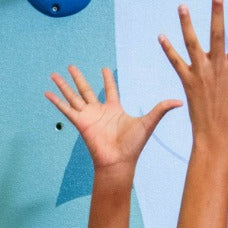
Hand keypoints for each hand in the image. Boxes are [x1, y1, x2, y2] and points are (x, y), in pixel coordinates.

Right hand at [46, 65, 180, 172]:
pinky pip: (66, 109)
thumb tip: (180, 101)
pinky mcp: (80, 122)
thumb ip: (161, 110)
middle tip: (71, 66)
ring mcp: (88, 116)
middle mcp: (99, 111)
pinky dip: (56, 101)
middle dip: (79, 78)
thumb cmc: (133, 146)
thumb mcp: (149, 122)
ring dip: (63, 85)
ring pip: (73, 96)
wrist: (119, 161)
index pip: (109, 90)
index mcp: (114, 109)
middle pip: (85, 90)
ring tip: (54, 73)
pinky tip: (47, 92)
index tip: (104, 68)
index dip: (107, 79)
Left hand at [158, 0, 227, 142]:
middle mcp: (217, 68)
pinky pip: (176, 62)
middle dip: (217, 13)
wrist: (215, 135)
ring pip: (192, 44)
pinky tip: (161, 36)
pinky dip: (168, 49)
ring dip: (187, 24)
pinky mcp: (187, 81)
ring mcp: (200, 74)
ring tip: (182, 6)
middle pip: (217, 35)